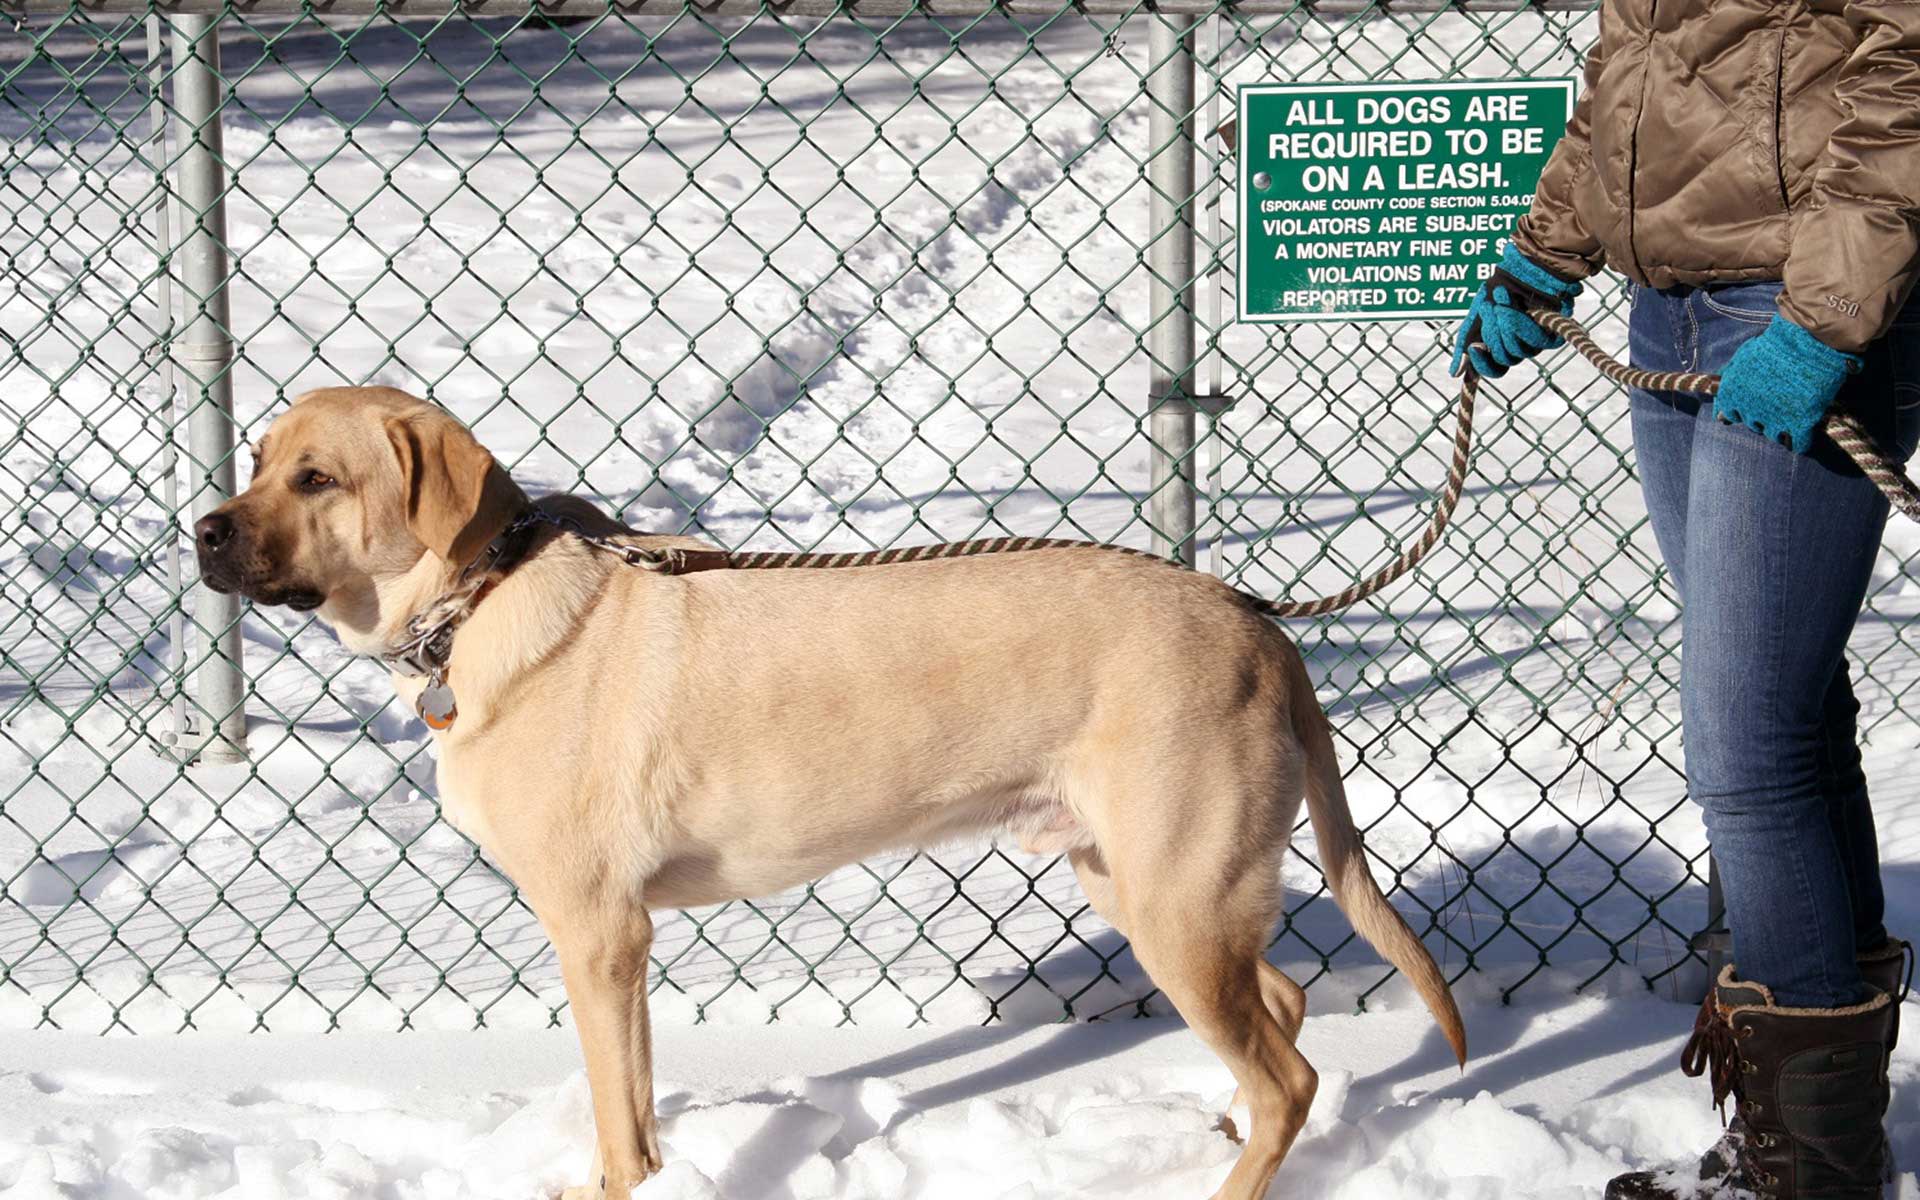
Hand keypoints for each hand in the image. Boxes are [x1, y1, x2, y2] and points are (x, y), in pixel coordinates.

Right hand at [1450, 244, 1581, 378]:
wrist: (1522, 266)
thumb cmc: (1499, 289)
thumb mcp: (1476, 318)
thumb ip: (1464, 345)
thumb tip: (1454, 374)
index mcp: (1501, 346)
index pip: (1495, 369)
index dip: (1483, 364)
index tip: (1474, 346)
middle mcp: (1520, 347)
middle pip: (1505, 358)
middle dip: (1493, 331)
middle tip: (1488, 306)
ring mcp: (1537, 341)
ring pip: (1519, 350)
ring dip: (1507, 323)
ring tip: (1502, 297)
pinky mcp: (1554, 332)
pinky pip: (1537, 340)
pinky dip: (1523, 322)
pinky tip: (1517, 306)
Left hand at [1714, 315, 1862, 453]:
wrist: (1808, 341)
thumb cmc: (1774, 346)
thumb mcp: (1742, 360)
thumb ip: (1728, 383)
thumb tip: (1719, 412)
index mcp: (1731, 395)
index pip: (1729, 416)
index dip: (1742, 409)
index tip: (1754, 402)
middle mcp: (1749, 410)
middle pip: (1754, 425)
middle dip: (1764, 415)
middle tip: (1779, 399)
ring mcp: (1775, 419)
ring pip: (1774, 435)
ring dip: (1782, 427)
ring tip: (1793, 408)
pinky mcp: (1800, 424)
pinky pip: (1798, 444)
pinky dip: (1800, 441)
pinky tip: (1803, 431)